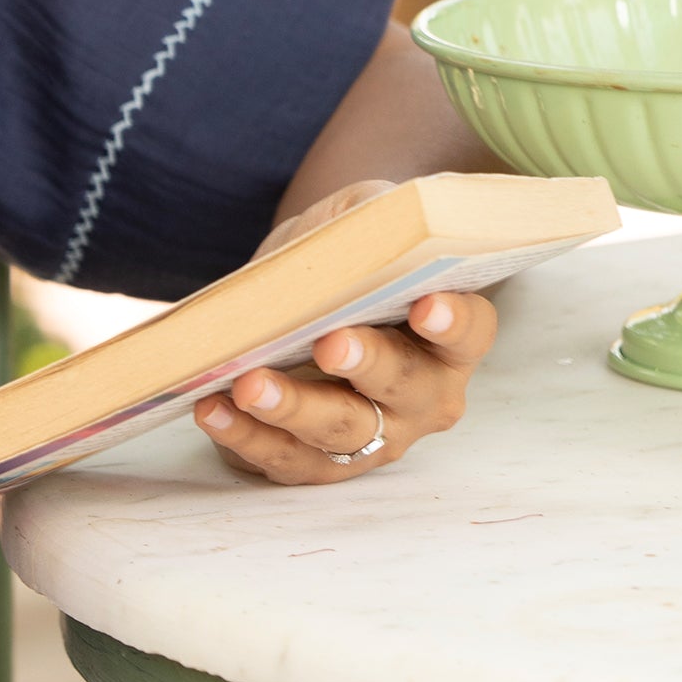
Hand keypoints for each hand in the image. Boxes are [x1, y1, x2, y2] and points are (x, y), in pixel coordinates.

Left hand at [192, 179, 497, 487]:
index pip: (469, 332)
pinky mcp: (318, 462)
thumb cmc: (341, 265)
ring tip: (250, 384)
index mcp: (448, 339)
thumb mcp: (358, 224)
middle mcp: (423, 397)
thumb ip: (369, 218)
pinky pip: (284, 458)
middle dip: (366, 365)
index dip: (453, 322)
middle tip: (331, 343)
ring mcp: (375, 438)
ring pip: (340, 433)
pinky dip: (244, 436)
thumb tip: (352, 230)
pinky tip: (211, 407)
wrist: (298, 303)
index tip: (426, 305)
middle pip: (403, 387)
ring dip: (293, 409)